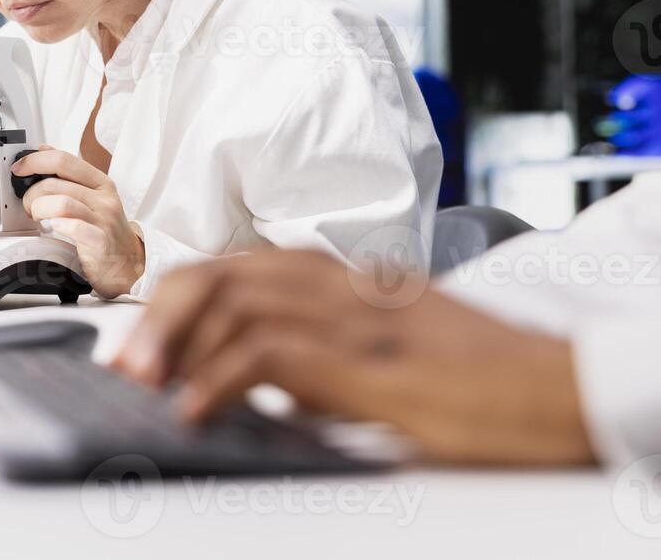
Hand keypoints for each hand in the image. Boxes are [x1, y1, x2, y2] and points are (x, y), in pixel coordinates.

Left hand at [11, 145, 144, 297]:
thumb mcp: (91, 196)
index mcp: (100, 182)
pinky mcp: (101, 242)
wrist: (127, 262)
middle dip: (32, 193)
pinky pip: (76, 228)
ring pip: (62, 203)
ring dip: (39, 209)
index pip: (64, 160)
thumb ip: (68, 174)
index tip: (18, 169)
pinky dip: (58, 225)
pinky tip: (52, 227)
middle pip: (56, 183)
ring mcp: (104, 220)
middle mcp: (104, 198)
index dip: (35, 161)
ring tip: (37, 218)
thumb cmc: (104, 228)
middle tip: (28, 205)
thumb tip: (43, 150)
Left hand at [111, 251, 594, 466]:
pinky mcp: (366, 359)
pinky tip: (198, 410)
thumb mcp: (378, 348)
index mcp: (335, 274)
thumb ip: (317, 348)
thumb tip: (250, 377)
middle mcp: (335, 282)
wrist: (555, 387)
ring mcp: (350, 314)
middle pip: (218, 275)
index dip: (171, 305)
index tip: (136, 347)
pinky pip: (271, 353)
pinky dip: (220, 379)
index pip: (229, 270)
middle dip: (159, 317)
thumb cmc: (475, 374)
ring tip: (147, 387)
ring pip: (233, 302)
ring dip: (176, 346)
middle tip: (126, 366)